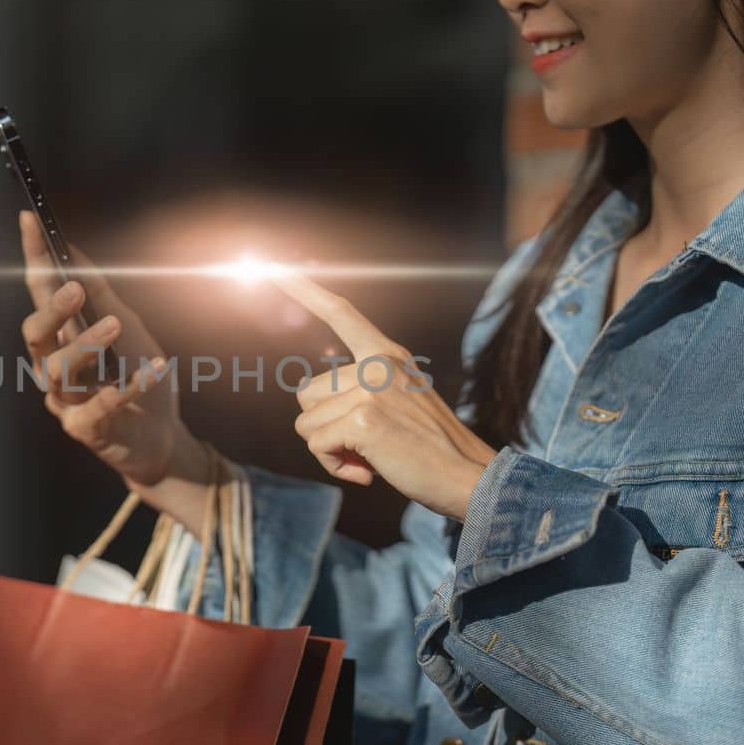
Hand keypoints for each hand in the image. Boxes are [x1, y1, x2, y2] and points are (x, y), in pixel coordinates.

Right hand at [17, 211, 211, 531]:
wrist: (164, 437)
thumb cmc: (139, 378)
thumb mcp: (130, 329)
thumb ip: (103, 294)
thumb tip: (72, 250)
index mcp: (62, 337)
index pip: (39, 292)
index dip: (33, 256)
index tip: (30, 218)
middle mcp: (54, 367)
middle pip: (35, 336)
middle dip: (51, 311)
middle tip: (75, 290)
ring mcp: (66, 402)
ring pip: (59, 371)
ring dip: (86, 345)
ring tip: (115, 326)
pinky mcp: (85, 432)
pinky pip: (100, 408)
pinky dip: (127, 387)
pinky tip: (153, 369)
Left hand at [270, 270, 499, 520]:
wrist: (468, 476)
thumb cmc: (430, 448)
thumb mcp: (400, 402)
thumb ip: (362, 391)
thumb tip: (310, 404)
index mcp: (388, 355)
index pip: (342, 314)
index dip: (306, 291)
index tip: (275, 268)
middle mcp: (378, 364)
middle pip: (306, 394)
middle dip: (324, 427)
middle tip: (367, 444)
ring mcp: (371, 388)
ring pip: (307, 424)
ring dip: (329, 449)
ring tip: (371, 456)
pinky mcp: (364, 418)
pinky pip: (317, 445)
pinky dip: (334, 465)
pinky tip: (367, 471)